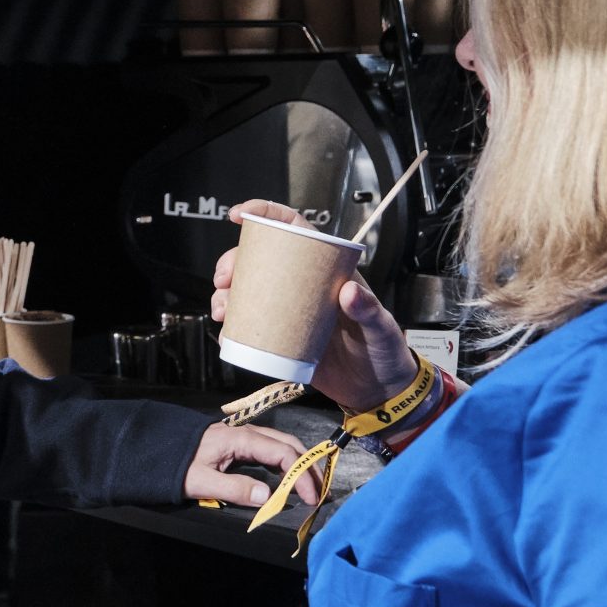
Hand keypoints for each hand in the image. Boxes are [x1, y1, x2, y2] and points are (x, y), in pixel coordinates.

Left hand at [185, 421, 323, 508]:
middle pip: (289, 445)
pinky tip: (289, 477)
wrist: (157, 448)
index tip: (310, 497)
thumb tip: (268, 495)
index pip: (283, 453)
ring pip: (282, 445)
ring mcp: (244, 436)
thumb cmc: (177, 464)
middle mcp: (247, 433)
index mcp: (241, 439)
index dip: (301, 475)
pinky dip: (287, 462)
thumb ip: (235, 488)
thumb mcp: (201, 481)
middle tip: (319, 492)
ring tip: (310, 486)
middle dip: (308, 467)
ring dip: (300, 463)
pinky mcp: (240, 443)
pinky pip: (271, 449)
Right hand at [212, 201, 417, 411]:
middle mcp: (305, 288)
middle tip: (224, 279)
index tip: (241, 215)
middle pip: (261, 261)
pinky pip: (250, 327)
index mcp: (329, 272)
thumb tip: (350, 291)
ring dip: (227, 295)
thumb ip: (369, 309)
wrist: (377, 392)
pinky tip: (227, 332)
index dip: (267, 215)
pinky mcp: (282, 338)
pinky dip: (233, 327)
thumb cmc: (384, 353)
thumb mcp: (381, 328)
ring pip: (249, 292)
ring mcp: (290, 312)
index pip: (296, 231)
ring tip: (222, 309)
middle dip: (234, 263)